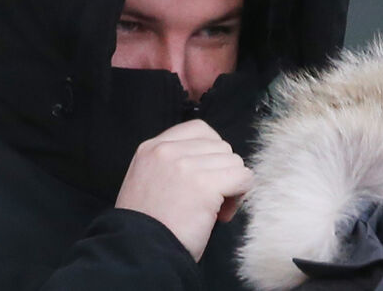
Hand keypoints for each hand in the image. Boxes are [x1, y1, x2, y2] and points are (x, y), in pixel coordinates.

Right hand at [115, 119, 252, 261]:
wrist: (139, 251)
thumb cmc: (148, 225)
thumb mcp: (147, 180)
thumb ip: (171, 163)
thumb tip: (212, 160)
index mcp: (151, 147)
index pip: (199, 130)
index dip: (210, 154)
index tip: (204, 177)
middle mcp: (167, 150)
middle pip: (220, 146)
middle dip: (221, 172)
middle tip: (209, 201)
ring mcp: (185, 165)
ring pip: (234, 162)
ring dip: (230, 186)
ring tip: (213, 210)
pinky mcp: (204, 184)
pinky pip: (243, 177)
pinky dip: (240, 196)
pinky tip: (222, 214)